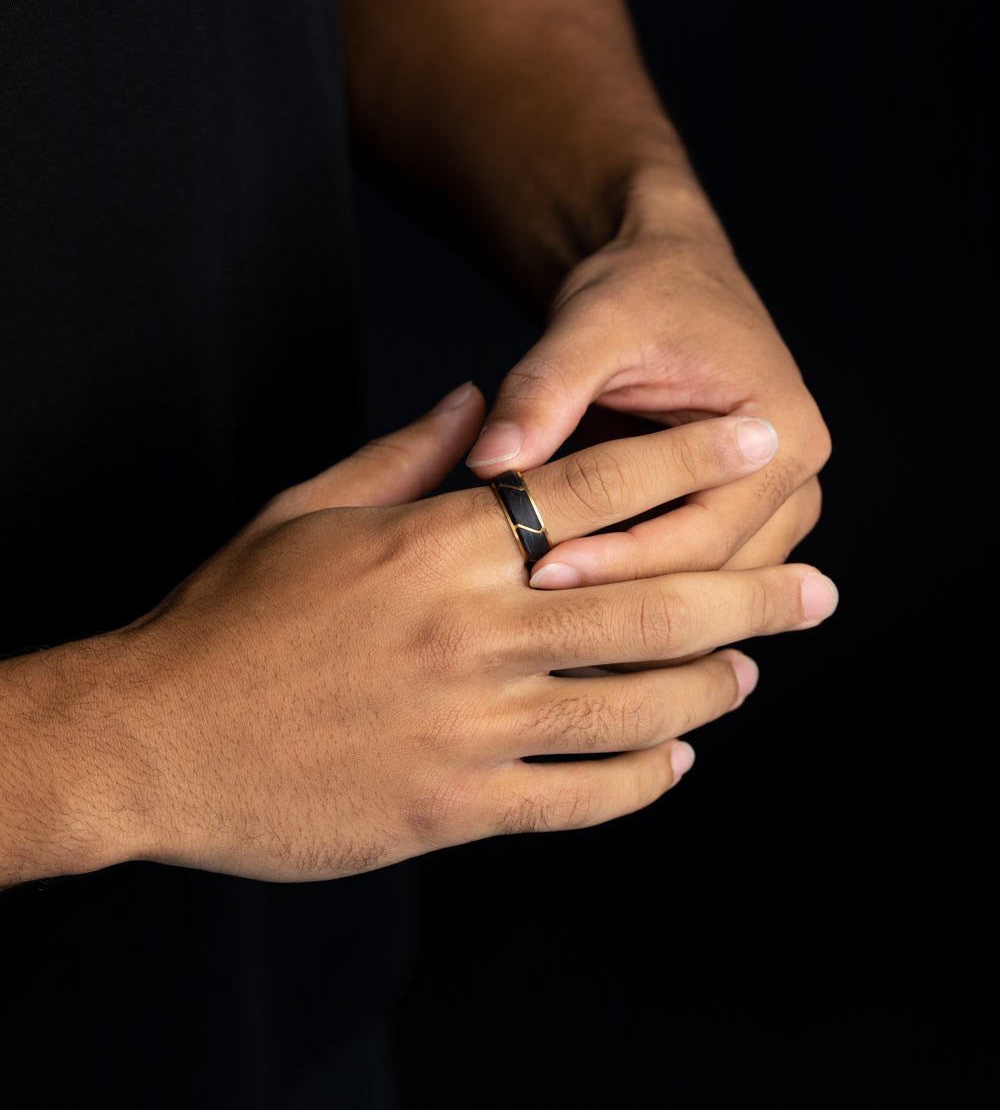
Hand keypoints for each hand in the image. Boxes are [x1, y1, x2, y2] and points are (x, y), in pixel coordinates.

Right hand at [41, 383, 835, 884]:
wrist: (154, 734)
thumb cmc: (229, 614)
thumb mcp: (312, 509)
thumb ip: (411, 455)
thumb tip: (482, 400)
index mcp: (439, 545)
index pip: (595, 487)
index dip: (690, 455)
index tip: (759, 437)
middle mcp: (473, 633)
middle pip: (649, 603)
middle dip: (750, 592)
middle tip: (820, 588)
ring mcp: (470, 729)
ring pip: (633, 706)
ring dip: (710, 684)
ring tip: (753, 669)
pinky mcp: (454, 808)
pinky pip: (580, 797)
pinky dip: (641, 777)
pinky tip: (675, 758)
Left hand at [466, 198, 830, 584]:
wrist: (666, 274)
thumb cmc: (640, 291)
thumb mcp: (589, 328)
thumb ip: (542, 394)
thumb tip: (489, 464)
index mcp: (782, 433)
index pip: (702, 536)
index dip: (618, 563)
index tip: (540, 574)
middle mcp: (794, 479)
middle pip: (714, 579)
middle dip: (626, 605)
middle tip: (534, 616)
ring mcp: (774, 505)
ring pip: (709, 597)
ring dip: (636, 616)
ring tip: (549, 632)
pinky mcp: (739, 517)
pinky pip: (694, 579)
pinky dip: (640, 598)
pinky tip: (574, 615)